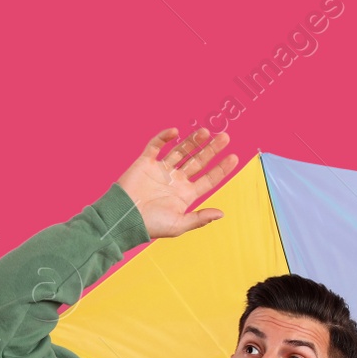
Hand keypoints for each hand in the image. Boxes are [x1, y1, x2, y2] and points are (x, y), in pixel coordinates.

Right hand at [116, 127, 238, 238]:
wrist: (123, 217)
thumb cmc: (150, 226)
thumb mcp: (178, 225)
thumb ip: (199, 219)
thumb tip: (221, 214)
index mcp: (185, 194)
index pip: (208, 179)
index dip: (221, 169)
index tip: (233, 157)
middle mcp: (175, 180)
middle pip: (198, 161)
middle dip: (211, 149)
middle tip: (225, 137)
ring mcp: (161, 169)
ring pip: (181, 151)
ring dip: (193, 141)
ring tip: (206, 131)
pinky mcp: (146, 162)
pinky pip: (156, 145)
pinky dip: (165, 137)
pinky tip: (176, 132)